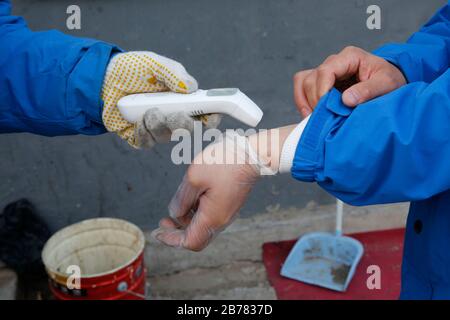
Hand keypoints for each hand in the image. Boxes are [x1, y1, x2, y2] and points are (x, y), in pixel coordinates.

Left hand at [101, 51, 220, 147]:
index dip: (212, 117)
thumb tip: (191, 88)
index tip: (210, 116)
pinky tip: (135, 119)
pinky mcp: (141, 137)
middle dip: (182, 123)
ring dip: (158, 123)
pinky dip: (142, 131)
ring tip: (146, 110)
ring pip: (167, 136)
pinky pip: (148, 142)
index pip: (206, 113)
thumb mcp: (154, 64)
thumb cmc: (131, 69)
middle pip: (190, 130)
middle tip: (173, 113)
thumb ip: (173, 73)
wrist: (101, 80)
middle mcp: (174, 116)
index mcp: (184, 99)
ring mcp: (158, 128)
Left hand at [152, 125, 295, 250]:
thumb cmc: (223, 163)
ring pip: (203, 227)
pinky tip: (192, 198)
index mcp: (212, 218)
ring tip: (177, 205)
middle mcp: (221, 220)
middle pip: (196, 237)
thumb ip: (181, 200)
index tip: (159, 231)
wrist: (252, 154)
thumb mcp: (193, 178)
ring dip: (187, 221)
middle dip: (177, 232)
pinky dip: (197, 214)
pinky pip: (210, 217)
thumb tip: (175, 214)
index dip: (171, 239)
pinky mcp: (229, 205)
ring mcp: (227, 213)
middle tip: (163, 221)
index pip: (189, 242)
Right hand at [293, 46, 406, 116]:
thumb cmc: (391, 81)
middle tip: (326, 118)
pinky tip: (311, 115)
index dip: (322, 91)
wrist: (392, 84)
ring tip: (315, 118)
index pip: (325, 71)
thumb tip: (346, 100)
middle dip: (315, 100)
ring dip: (306, 102)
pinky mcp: (321, 83)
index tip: (328, 109)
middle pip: (311, 79)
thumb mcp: (387, 84)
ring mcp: (326, 72)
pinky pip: (302, 88)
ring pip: (303, 83)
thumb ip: (368, 90)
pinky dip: (302, 102)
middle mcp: (334, 62)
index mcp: (350, 57)